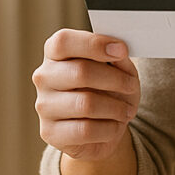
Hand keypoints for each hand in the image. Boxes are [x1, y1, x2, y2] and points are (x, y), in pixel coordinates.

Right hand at [32, 29, 140, 161]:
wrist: (104, 128)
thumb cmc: (109, 90)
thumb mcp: (120, 69)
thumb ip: (118, 58)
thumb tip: (118, 51)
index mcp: (56, 53)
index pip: (64, 41)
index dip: (94, 44)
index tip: (121, 50)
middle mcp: (44, 77)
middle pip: (80, 72)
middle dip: (115, 80)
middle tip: (131, 86)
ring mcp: (43, 106)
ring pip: (85, 103)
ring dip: (115, 107)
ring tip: (126, 110)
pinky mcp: (49, 132)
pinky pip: (85, 130)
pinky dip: (109, 128)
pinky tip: (114, 125)